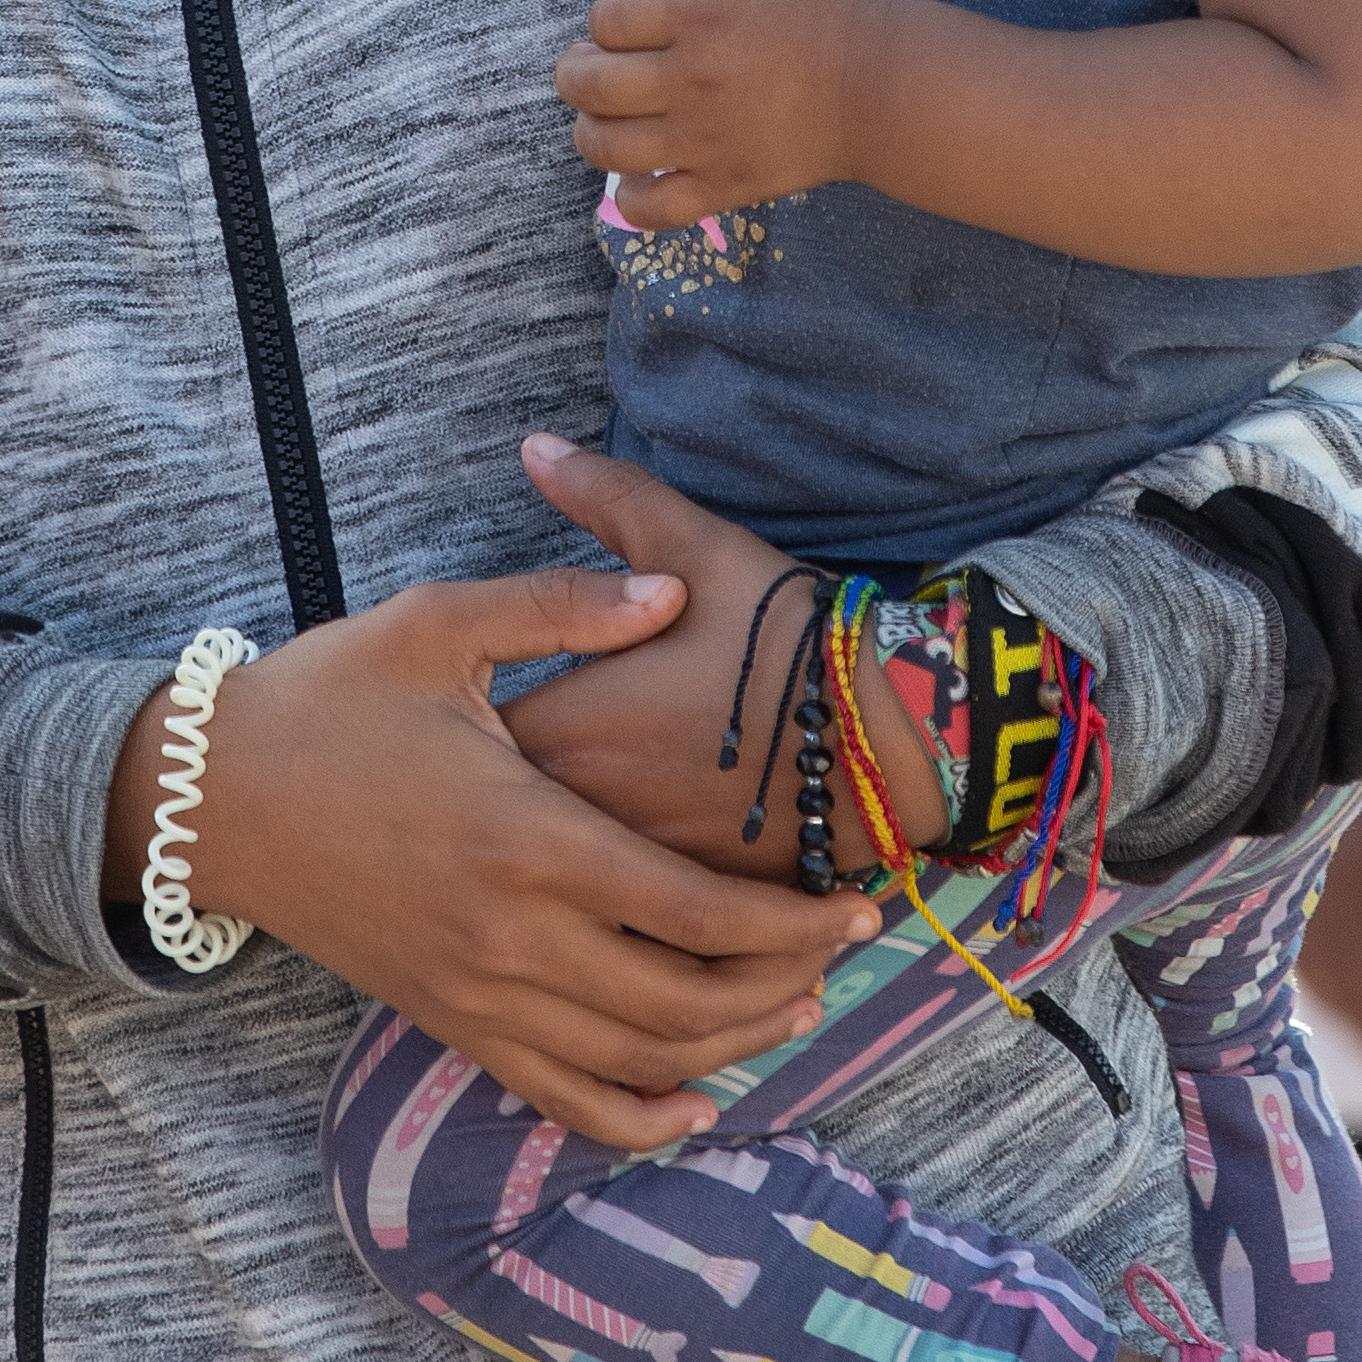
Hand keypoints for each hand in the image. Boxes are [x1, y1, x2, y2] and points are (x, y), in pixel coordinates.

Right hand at [111, 540, 876, 1149]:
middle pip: (684, 1001)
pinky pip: (555, 1096)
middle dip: (784, 987)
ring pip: (633, 1059)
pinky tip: (691, 1105)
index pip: (696, 910)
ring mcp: (474, 991)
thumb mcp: (439, 622)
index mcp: (528, 835)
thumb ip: (564, 603)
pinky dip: (633, 1115)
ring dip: (728, 1046)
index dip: (793, 921)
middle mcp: (510, 934)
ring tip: (794, 1008)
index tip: (855, 904)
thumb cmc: (327, 696)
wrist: (212, 794)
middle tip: (844, 954)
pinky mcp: (444, 1019)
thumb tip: (672, 592)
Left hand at [496, 435, 945, 886]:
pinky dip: (613, 894)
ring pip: (556, 878)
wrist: (902, 735)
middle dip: (493, 796)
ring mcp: (638, 874)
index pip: (463, 746)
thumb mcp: (695, 546)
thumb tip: (534, 446)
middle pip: (498, 820)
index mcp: (570, 731)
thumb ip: (604, 497)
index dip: (460, 729)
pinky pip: (622, 914)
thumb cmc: (790, 638)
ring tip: (550, 829)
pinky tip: (622, 876)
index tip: (469, 713)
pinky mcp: (691, 910)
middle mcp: (587, 816)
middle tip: (495, 772)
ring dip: (550, 850)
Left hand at [562, 0, 882, 230]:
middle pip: (588, 84)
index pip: (605, 19)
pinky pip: (651, 209)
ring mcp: (704, 139)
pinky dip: (631, 199)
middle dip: (574, 73)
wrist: (883, 85)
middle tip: (587, 70)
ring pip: (605, 147)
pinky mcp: (724, 185)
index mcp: (699, 16)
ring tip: (606, 120)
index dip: (603, 20)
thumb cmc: (823, 12)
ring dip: (590, 131)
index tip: (623, 25)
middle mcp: (691, 79)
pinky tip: (640, 177)